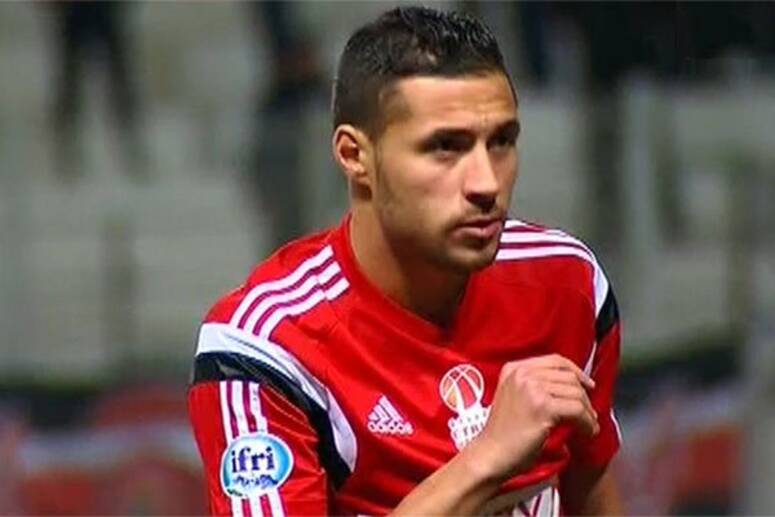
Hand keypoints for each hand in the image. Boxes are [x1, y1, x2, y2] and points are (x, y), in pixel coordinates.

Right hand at [470, 354, 598, 479]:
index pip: (555, 360)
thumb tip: (572, 386)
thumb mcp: (514, 397)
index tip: (588, 385)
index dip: (577, 372)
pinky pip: (577, 410)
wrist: (491, 453)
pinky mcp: (542, 407)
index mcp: (514, 368)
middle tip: (589, 414)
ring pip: (575, 393)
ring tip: (588, 426)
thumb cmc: (504, 433)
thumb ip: (535, 385)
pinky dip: (586, 422)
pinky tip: (586, 432)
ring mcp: (531, 388)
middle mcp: (522, 374)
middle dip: (584, 397)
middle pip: (568, 377)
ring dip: (587, 412)